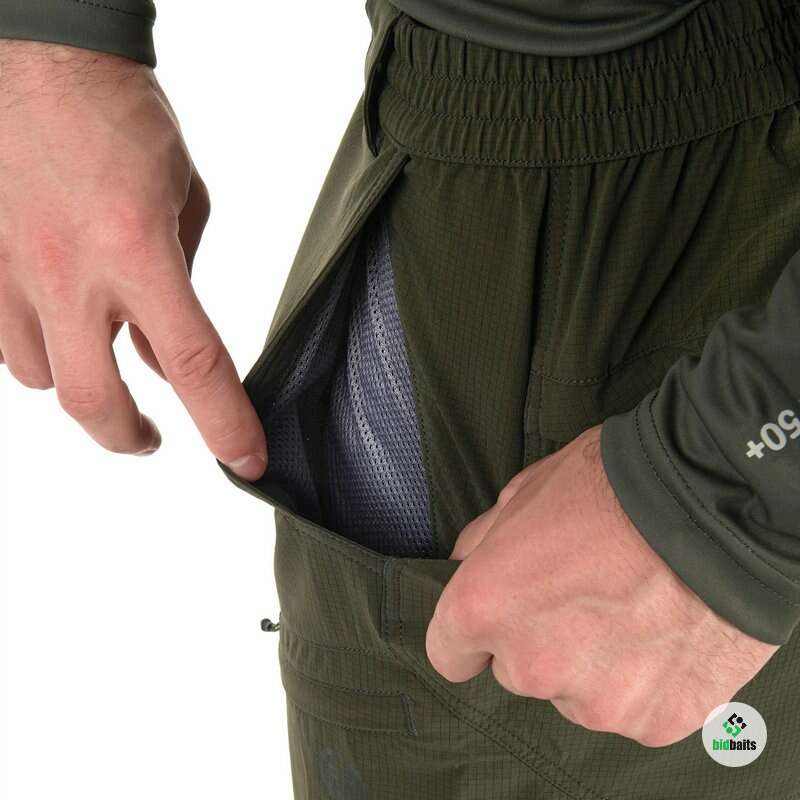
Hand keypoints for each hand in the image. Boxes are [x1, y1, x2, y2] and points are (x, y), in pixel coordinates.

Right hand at [0, 41, 265, 479]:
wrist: (37, 55)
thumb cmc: (120, 120)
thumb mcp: (182, 202)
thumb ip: (177, 283)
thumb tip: (155, 350)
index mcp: (140, 251)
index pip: (195, 365)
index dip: (227, 425)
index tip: (246, 460)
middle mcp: (71, 272)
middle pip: (96, 404)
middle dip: (130, 437)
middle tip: (152, 439)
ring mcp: (11, 272)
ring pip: (39, 377)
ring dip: (78, 379)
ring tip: (100, 353)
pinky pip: (3, 340)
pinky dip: (37, 345)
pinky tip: (57, 321)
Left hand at [426, 425, 777, 746]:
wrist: (713, 502)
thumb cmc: (610, 486)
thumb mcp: (524, 493)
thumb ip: (481, 543)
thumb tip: (464, 565)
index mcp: (486, 608)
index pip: (447, 654)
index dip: (470, 635)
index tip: (498, 618)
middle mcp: (532, 666)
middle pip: (517, 672)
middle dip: (539, 641)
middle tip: (583, 595)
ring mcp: (595, 701)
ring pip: (575, 693)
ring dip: (592, 665)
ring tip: (632, 610)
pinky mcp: (654, 720)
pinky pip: (632, 707)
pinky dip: (643, 681)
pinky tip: (663, 634)